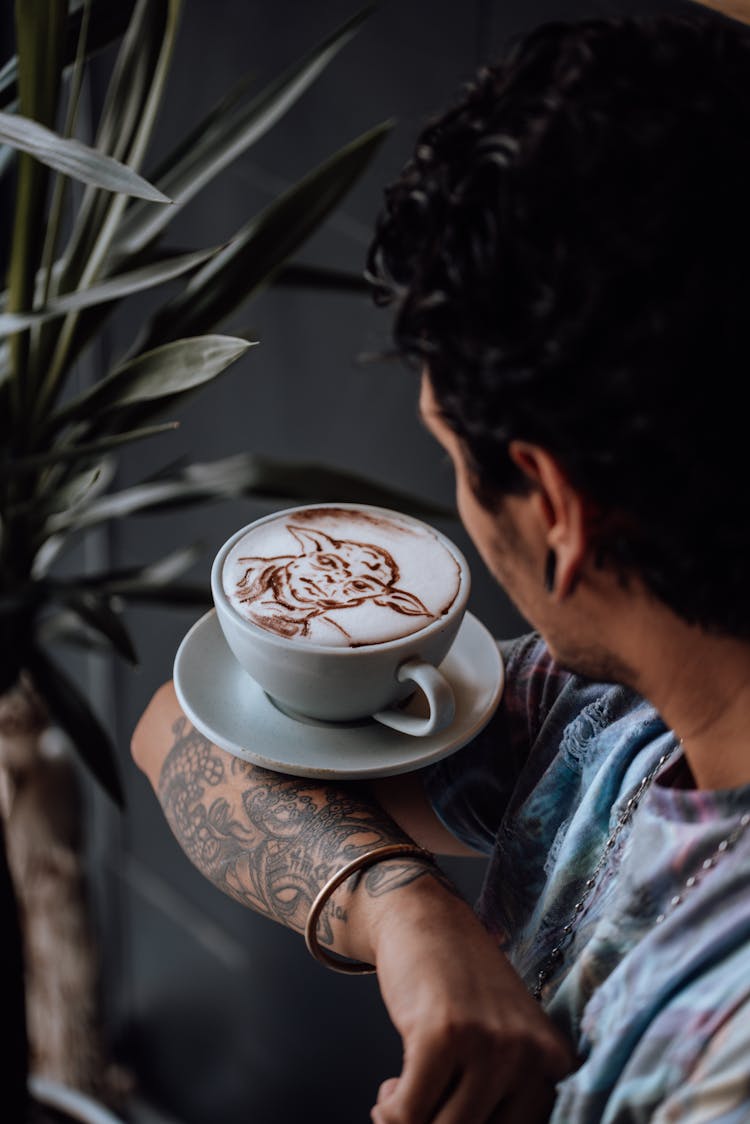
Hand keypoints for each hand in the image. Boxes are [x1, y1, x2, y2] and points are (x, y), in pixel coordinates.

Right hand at [361, 875, 574, 1123]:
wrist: (426, 918)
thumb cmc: (462, 984)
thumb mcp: (508, 1036)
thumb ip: (510, 1091)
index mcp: (555, 1059)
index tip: (454, 1108)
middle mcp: (532, 1053)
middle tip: (421, 1105)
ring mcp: (488, 1042)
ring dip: (410, 1123)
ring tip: (402, 1097)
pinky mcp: (441, 1035)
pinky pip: (409, 1114)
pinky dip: (390, 1113)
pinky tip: (388, 1091)